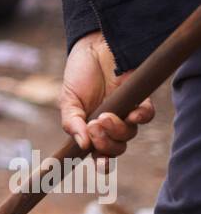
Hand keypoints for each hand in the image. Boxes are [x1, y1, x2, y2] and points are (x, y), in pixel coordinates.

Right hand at [60, 31, 154, 157]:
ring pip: (129, 135)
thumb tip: (82, 145)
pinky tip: (131, 113)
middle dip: (106, 144)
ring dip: (117, 130)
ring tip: (103, 116)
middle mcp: (111, 125)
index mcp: (92, 129)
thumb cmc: (78, 74)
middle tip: (94, 127)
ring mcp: (126, 113)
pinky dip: (139, 117)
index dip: (103, 164)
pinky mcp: (140, 99)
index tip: (100, 166)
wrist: (92, 47)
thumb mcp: (67, 100)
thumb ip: (71, 123)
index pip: (100, 154)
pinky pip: (146, 116)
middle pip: (116, 148)